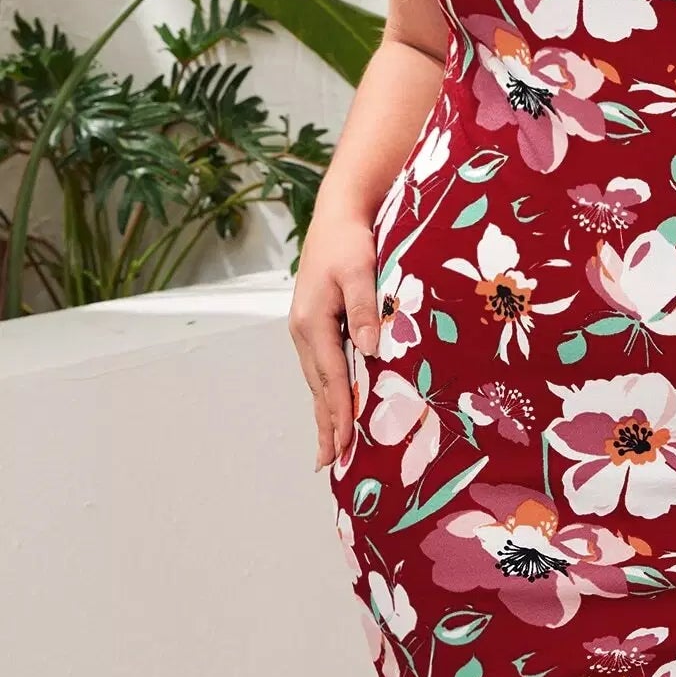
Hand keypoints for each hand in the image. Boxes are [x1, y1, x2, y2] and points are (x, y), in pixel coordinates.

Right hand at [287, 205, 380, 470]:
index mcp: (312, 321)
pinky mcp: (316, 321)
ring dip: (324, 412)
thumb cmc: (351, 239)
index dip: (338, 415)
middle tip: (331, 464)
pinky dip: (327, 390)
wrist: (339, 212)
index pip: (330, 379)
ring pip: (318, 379)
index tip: (344, 448)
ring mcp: (307, 326)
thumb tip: (370, 351)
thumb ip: (366, 309)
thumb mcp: (360, 270)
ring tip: (330, 447)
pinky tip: (335, 404)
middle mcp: (304, 329)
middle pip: (318, 387)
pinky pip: (322, 365)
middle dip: (326, 425)